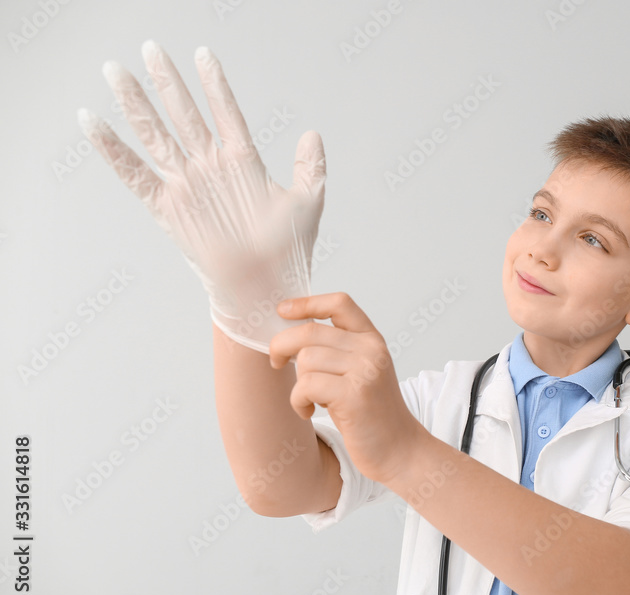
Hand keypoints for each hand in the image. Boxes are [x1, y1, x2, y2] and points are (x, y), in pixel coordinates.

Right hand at [78, 41, 325, 352]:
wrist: (269, 287)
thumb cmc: (289, 250)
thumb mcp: (308, 202)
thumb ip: (310, 166)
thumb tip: (312, 134)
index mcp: (243, 162)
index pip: (226, 112)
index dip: (215, 84)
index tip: (203, 54)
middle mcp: (211, 168)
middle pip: (184, 115)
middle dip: (168, 82)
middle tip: (151, 47)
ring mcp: (188, 186)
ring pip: (157, 135)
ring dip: (137, 104)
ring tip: (116, 72)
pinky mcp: (169, 208)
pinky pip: (135, 175)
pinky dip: (113, 151)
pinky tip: (93, 123)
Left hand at [268, 292, 424, 483]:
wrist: (399, 449)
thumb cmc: (372, 414)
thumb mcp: (362, 372)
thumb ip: (338, 351)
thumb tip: (290, 337)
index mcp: (372, 339)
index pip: (339, 304)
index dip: (307, 303)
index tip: (283, 311)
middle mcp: (371, 350)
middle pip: (310, 331)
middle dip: (281, 346)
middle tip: (276, 363)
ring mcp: (365, 371)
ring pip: (305, 360)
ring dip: (297, 383)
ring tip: (308, 400)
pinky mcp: (354, 395)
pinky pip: (306, 385)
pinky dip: (298, 401)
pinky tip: (308, 411)